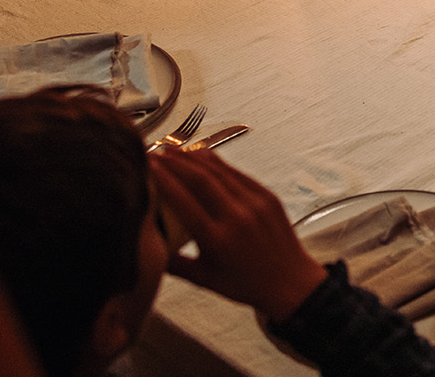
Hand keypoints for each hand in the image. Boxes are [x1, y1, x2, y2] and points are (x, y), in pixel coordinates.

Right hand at [150, 150, 327, 324]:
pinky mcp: (267, 196)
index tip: (147, 167)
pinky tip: (202, 156)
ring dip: (194, 157)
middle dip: (175, 161)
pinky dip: (218, 162)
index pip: (184, 201)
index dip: (163, 179)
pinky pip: (238, 173)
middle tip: (155, 152)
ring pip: (220, 171)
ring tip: (173, 149)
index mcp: (218, 239)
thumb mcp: (203, 280)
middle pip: (200, 179)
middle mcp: (237, 217)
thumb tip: (144, 247)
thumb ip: (172, 264)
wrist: (290, 283)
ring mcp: (255, 204)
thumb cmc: (246, 284)